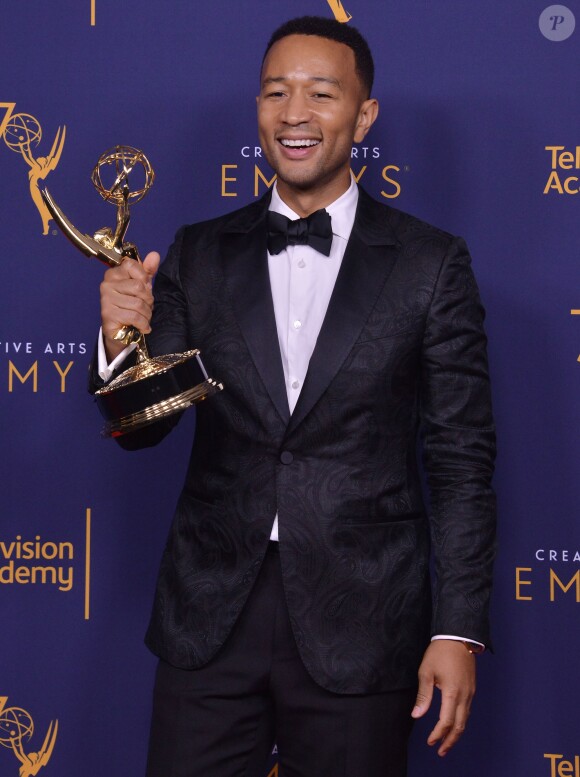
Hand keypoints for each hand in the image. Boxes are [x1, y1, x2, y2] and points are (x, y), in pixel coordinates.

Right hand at [100, 251, 160, 360]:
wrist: (120, 331)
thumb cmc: (131, 305)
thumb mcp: (141, 286)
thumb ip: (147, 271)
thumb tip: (154, 255)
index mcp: (113, 274)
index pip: (131, 265)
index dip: (144, 278)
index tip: (145, 288)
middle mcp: (106, 284)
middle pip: (138, 286)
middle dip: (148, 299)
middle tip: (146, 307)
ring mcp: (106, 300)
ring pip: (138, 303)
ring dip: (147, 314)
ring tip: (144, 318)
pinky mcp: (108, 315)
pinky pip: (134, 316)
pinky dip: (143, 323)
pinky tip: (143, 327)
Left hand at [411, 639, 475, 755]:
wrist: (457, 636)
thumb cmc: (440, 652)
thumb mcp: (426, 672)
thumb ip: (423, 696)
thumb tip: (416, 715)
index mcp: (452, 692)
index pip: (446, 721)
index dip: (438, 734)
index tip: (430, 742)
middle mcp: (465, 695)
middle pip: (460, 725)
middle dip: (450, 740)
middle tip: (441, 751)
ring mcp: (470, 692)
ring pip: (465, 719)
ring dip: (456, 733)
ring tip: (447, 742)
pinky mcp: (472, 688)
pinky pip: (467, 710)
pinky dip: (461, 721)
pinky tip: (454, 724)